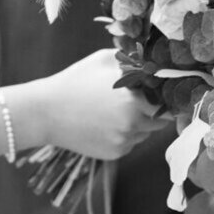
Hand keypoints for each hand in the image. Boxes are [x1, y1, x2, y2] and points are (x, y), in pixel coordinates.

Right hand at [38, 49, 166, 160]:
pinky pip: (130, 143)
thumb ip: (133, 60)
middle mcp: (132, 124)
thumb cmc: (74, 81)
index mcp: (133, 100)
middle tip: (135, 100)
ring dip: (139, 123)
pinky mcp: (115, 153)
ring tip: (112, 111)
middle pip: (161, 122)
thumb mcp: (104, 60)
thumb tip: (155, 62)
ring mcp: (124, 141)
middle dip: (153, 111)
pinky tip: (103, 123)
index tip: (161, 93)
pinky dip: (124, 134)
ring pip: (145, 133)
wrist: (45, 112)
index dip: (167, 99)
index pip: (168, 105)